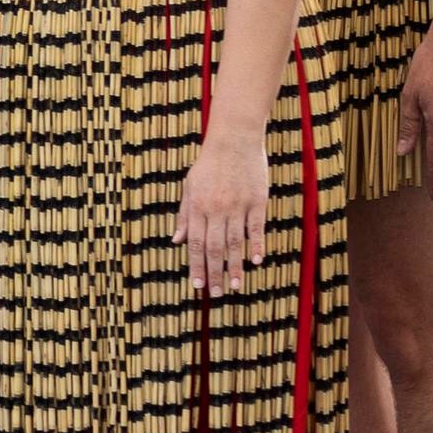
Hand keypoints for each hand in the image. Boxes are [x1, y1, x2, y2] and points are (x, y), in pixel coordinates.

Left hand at [173, 129, 269, 299]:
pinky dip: (257, 245)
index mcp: (198, 207)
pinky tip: (256, 262)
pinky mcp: (257, 201)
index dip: (196, 266)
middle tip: (218, 293)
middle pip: (214, 247)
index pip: (194, 243)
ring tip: (236, 286)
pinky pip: (257, 227)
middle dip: (215, 273)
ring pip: (235, 242)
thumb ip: (183, 215)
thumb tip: (175, 241)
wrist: (234, 139)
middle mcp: (216, 209)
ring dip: (235, 266)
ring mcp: (238, 205)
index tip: (198, 286)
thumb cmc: (209, 164)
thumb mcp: (189, 186)